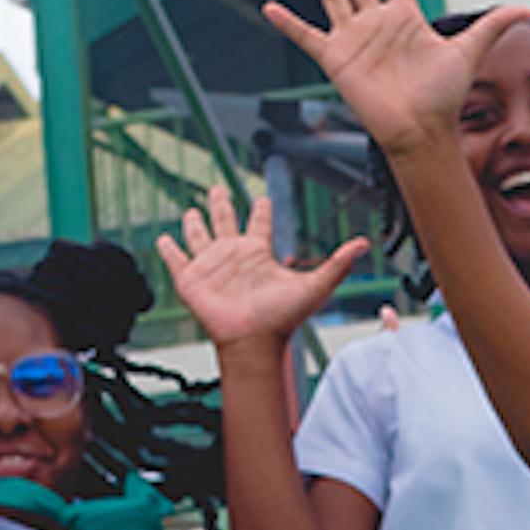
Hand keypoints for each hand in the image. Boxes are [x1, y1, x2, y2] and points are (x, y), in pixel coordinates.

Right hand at [156, 182, 368, 351]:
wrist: (253, 342)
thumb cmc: (282, 319)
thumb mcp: (315, 286)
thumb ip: (338, 264)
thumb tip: (366, 244)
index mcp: (259, 253)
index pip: (259, 223)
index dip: (260, 209)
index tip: (262, 197)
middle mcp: (233, 255)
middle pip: (225, 221)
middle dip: (221, 203)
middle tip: (217, 187)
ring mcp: (210, 266)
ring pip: (198, 236)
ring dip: (194, 222)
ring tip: (191, 210)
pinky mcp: (190, 279)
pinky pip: (176, 259)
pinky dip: (168, 248)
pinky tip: (163, 238)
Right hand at [260, 0, 525, 159]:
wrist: (421, 130)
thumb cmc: (443, 97)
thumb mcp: (468, 52)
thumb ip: (492, 26)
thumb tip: (528, 7)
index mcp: (406, 17)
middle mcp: (378, 23)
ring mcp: (355, 39)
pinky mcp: (336, 58)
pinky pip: (307, 37)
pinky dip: (288, 24)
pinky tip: (270, 8)